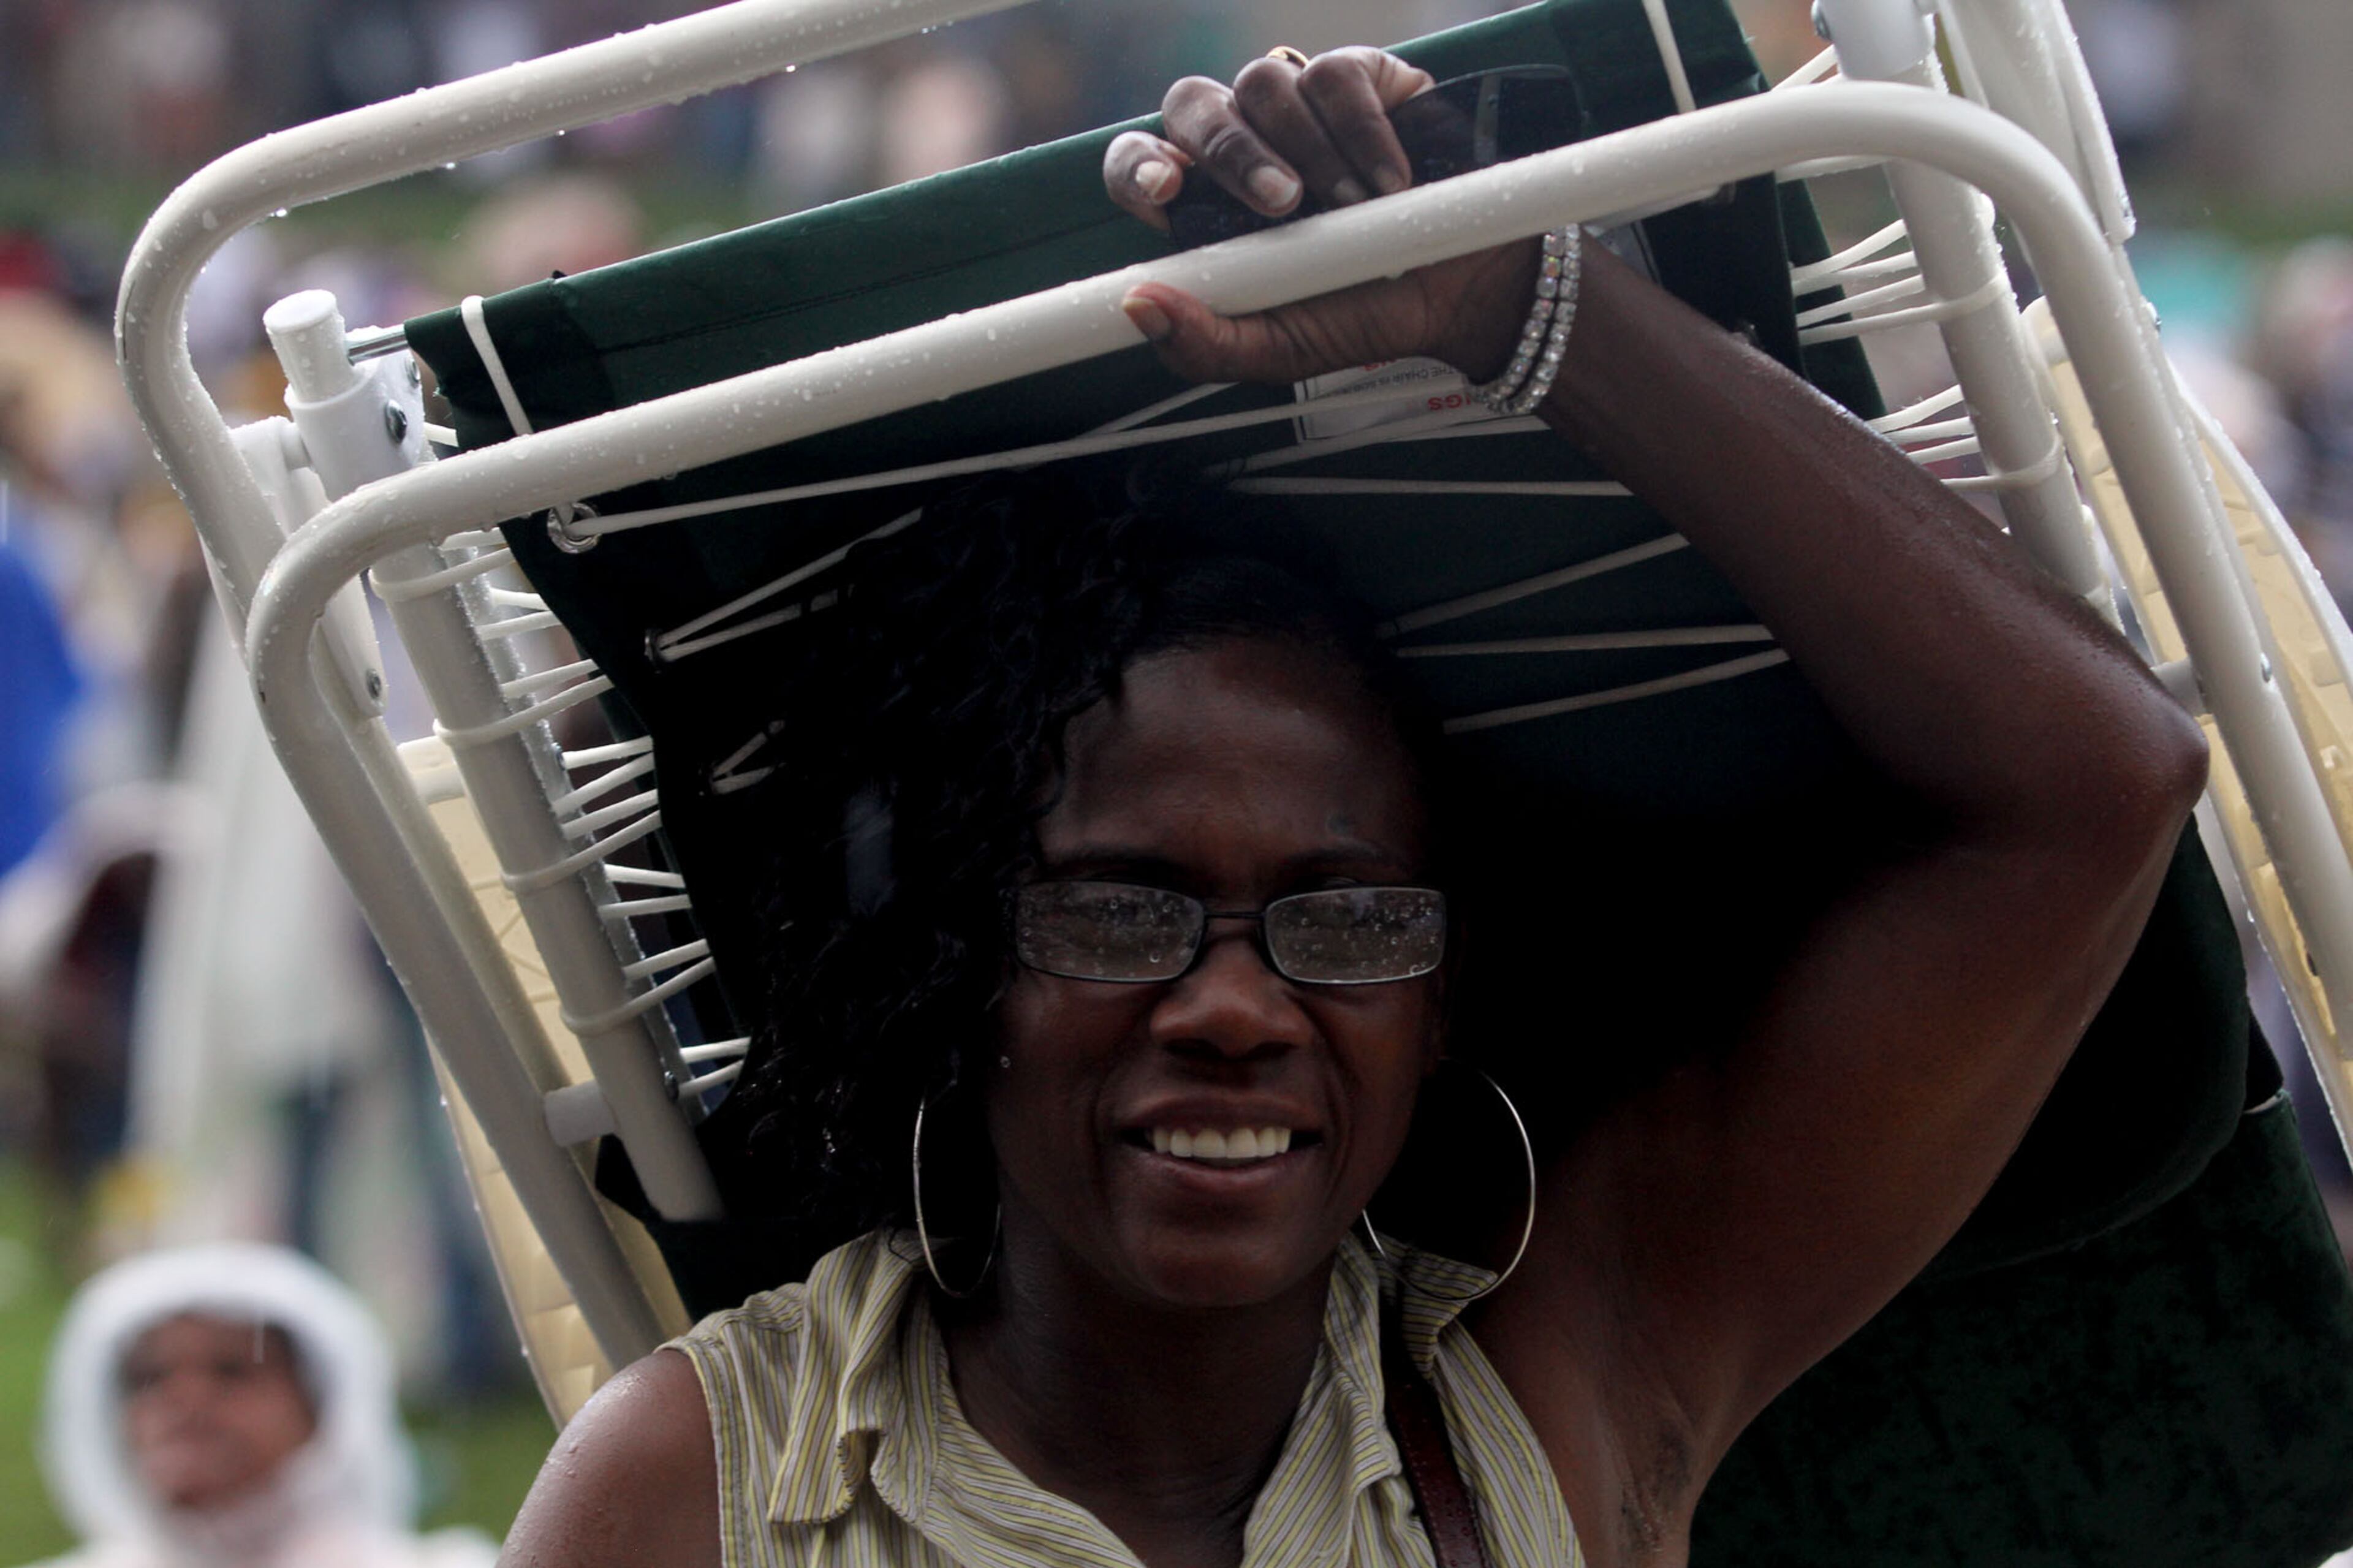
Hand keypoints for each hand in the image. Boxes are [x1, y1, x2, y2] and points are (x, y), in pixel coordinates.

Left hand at [1102, 47, 1537, 386]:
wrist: (1460, 293)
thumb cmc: (1362, 315)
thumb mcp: (1278, 351)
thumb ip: (1203, 342)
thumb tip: (1136, 305)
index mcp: (1206, 204)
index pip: (1138, 163)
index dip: (1137, 166)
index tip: (1166, 191)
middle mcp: (1245, 145)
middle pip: (1191, 104)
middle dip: (1228, 149)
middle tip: (1281, 203)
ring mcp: (1299, 107)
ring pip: (1263, 81)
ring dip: (1306, 150)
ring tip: (1352, 207)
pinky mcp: (1360, 78)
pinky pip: (1334, 75)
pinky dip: (1362, 131)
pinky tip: (1389, 181)